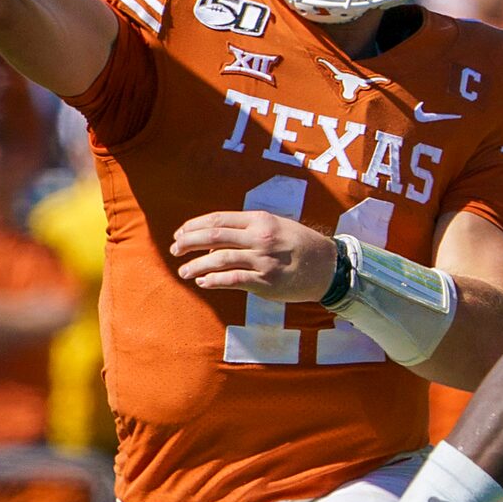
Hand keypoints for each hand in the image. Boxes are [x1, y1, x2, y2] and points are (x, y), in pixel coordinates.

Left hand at [172, 210, 336, 299]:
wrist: (328, 266)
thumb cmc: (300, 245)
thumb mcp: (276, 226)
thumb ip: (248, 230)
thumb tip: (214, 241)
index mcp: (260, 220)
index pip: (218, 219)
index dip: (194, 226)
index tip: (179, 233)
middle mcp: (259, 237)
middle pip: (213, 236)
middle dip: (188, 243)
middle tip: (174, 250)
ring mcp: (262, 260)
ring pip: (219, 259)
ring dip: (196, 266)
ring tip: (183, 272)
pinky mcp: (265, 282)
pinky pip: (232, 280)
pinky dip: (213, 280)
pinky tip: (203, 282)